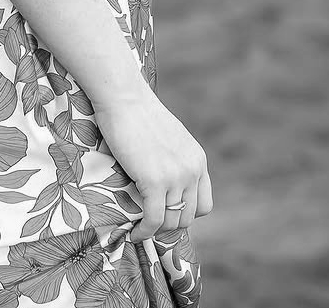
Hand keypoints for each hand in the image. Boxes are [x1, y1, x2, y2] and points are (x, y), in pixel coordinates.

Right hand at [91, 86, 212, 239]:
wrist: (124, 97)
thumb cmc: (137, 113)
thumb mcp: (168, 138)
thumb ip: (174, 161)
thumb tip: (163, 183)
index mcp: (198, 159)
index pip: (205, 204)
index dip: (186, 213)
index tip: (166, 212)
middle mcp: (192, 170)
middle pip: (187, 217)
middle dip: (167, 223)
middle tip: (146, 220)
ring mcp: (175, 176)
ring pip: (170, 221)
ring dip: (154, 228)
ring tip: (138, 226)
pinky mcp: (154, 181)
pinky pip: (154, 219)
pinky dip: (144, 231)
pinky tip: (134, 232)